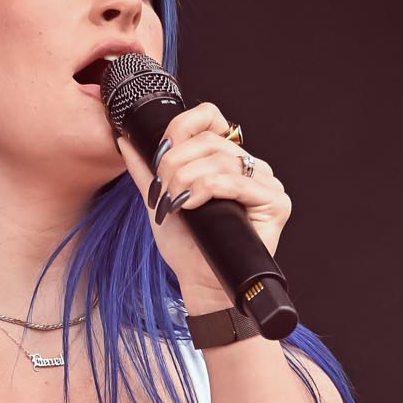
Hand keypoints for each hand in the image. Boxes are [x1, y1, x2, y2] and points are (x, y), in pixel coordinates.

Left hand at [111, 101, 291, 310]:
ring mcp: (266, 183)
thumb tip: (126, 140)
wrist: (200, 284)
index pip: (209, 118)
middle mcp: (250, 167)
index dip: (181, 129)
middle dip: (177, 164)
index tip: (160, 155)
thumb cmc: (187, 248)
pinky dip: (209, 189)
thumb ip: (146, 170)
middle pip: (211, 140)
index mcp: (227, 160)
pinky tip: (194, 205)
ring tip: (176, 204)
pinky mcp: (276, 202)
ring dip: (189, 179)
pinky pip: (238, 182)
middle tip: (163, 192)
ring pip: (222, 160)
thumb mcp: (160, 201)